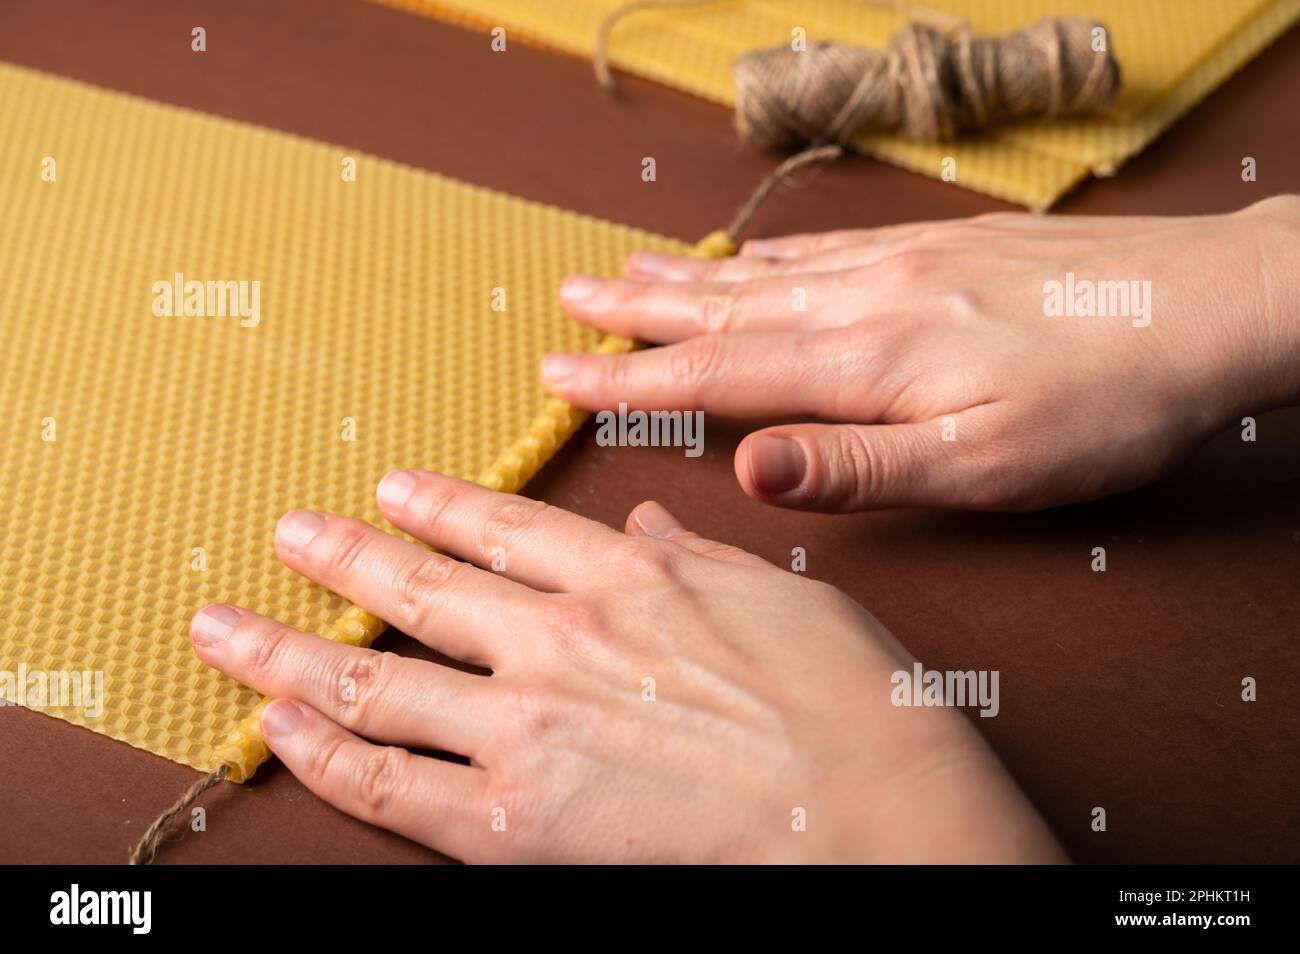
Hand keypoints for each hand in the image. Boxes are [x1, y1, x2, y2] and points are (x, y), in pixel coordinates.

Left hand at [191, 471, 1063, 862]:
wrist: (875, 817)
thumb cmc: (851, 708)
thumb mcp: (780, 598)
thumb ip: (694, 557)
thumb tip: (646, 522)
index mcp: (626, 579)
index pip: (502, 530)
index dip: (437, 507)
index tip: (393, 489)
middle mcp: (559, 639)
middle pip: (419, 587)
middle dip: (341, 557)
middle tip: (289, 531)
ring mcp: (526, 727)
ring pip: (370, 679)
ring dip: (285, 648)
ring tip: (226, 624)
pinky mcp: (510, 821)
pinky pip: (385, 781)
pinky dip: (317, 753)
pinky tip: (272, 726)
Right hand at [545, 195, 1299, 511]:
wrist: (1212, 303)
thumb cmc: (1107, 404)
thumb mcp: (987, 464)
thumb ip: (857, 465)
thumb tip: (747, 468)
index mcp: (868, 362)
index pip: (720, 375)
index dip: (633, 381)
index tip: (561, 376)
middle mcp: (870, 299)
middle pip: (727, 309)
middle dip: (638, 313)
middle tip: (567, 300)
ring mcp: (904, 263)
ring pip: (769, 272)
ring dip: (689, 275)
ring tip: (627, 269)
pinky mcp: (941, 245)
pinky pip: (828, 246)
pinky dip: (770, 254)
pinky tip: (752, 253)